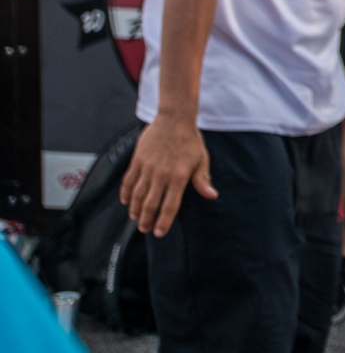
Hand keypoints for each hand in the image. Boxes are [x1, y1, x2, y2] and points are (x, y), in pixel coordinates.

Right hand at [120, 114, 216, 236]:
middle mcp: (162, 175)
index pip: (170, 205)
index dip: (164, 221)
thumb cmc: (190, 141)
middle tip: (145, 229)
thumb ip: (203, 180)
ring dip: (136, 209)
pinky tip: (126, 201)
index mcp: (179, 177)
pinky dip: (126, 193)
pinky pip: (128, 181)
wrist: (174, 120)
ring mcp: (147, 168)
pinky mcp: (137, 161)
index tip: (159, 232)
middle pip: (151, 204)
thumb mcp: (201, 160)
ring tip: (136, 218)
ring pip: (138, 195)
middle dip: (147, 220)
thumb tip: (211, 196)